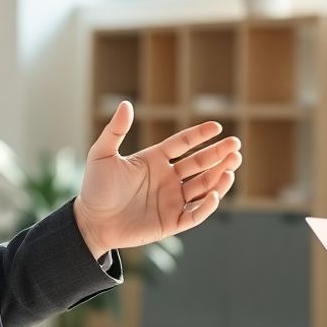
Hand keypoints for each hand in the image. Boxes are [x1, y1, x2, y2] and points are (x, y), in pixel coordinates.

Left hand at [75, 101, 241, 256]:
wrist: (90, 223)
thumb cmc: (95, 188)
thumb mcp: (102, 155)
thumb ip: (115, 130)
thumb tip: (126, 104)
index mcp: (155, 160)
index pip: (183, 144)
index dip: (200, 135)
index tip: (217, 127)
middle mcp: (168, 179)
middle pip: (200, 164)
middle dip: (219, 155)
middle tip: (236, 147)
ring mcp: (172, 200)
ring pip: (203, 187)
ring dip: (219, 177)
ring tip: (232, 166)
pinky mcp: (172, 222)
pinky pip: (196, 214)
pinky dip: (208, 205)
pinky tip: (216, 193)